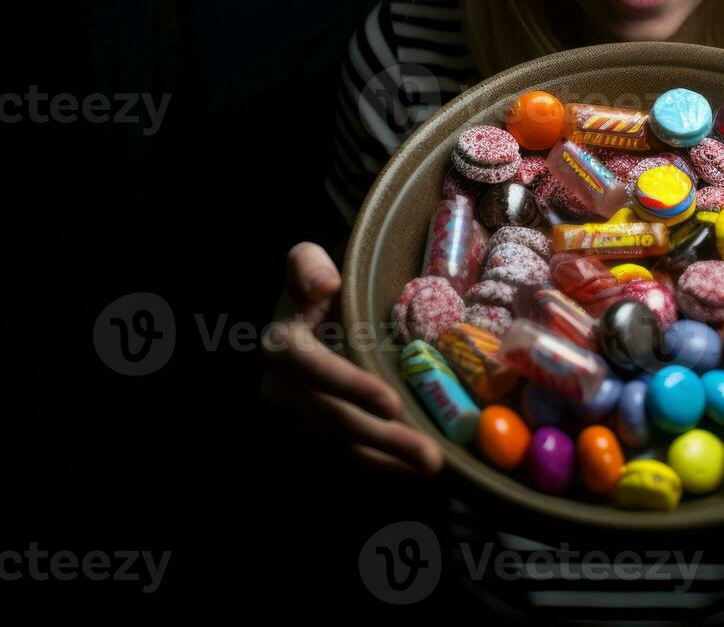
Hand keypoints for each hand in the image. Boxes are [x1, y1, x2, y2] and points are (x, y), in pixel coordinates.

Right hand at [259, 242, 444, 477]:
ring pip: (343, 445)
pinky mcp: (310, 435)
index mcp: (282, 346)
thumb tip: (324, 283)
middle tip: (430, 454)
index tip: (392, 404)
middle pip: (334, 419)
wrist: (303, 318)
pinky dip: (381, 465)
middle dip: (383, 438)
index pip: (316, 370)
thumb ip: (307, 264)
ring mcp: (294, 418)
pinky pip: (346, 457)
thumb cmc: (316, 288)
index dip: (352, 388)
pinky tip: (415, 470)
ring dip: (389, 459)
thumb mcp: (306, 262)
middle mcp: (281, 388)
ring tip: (433, 464)